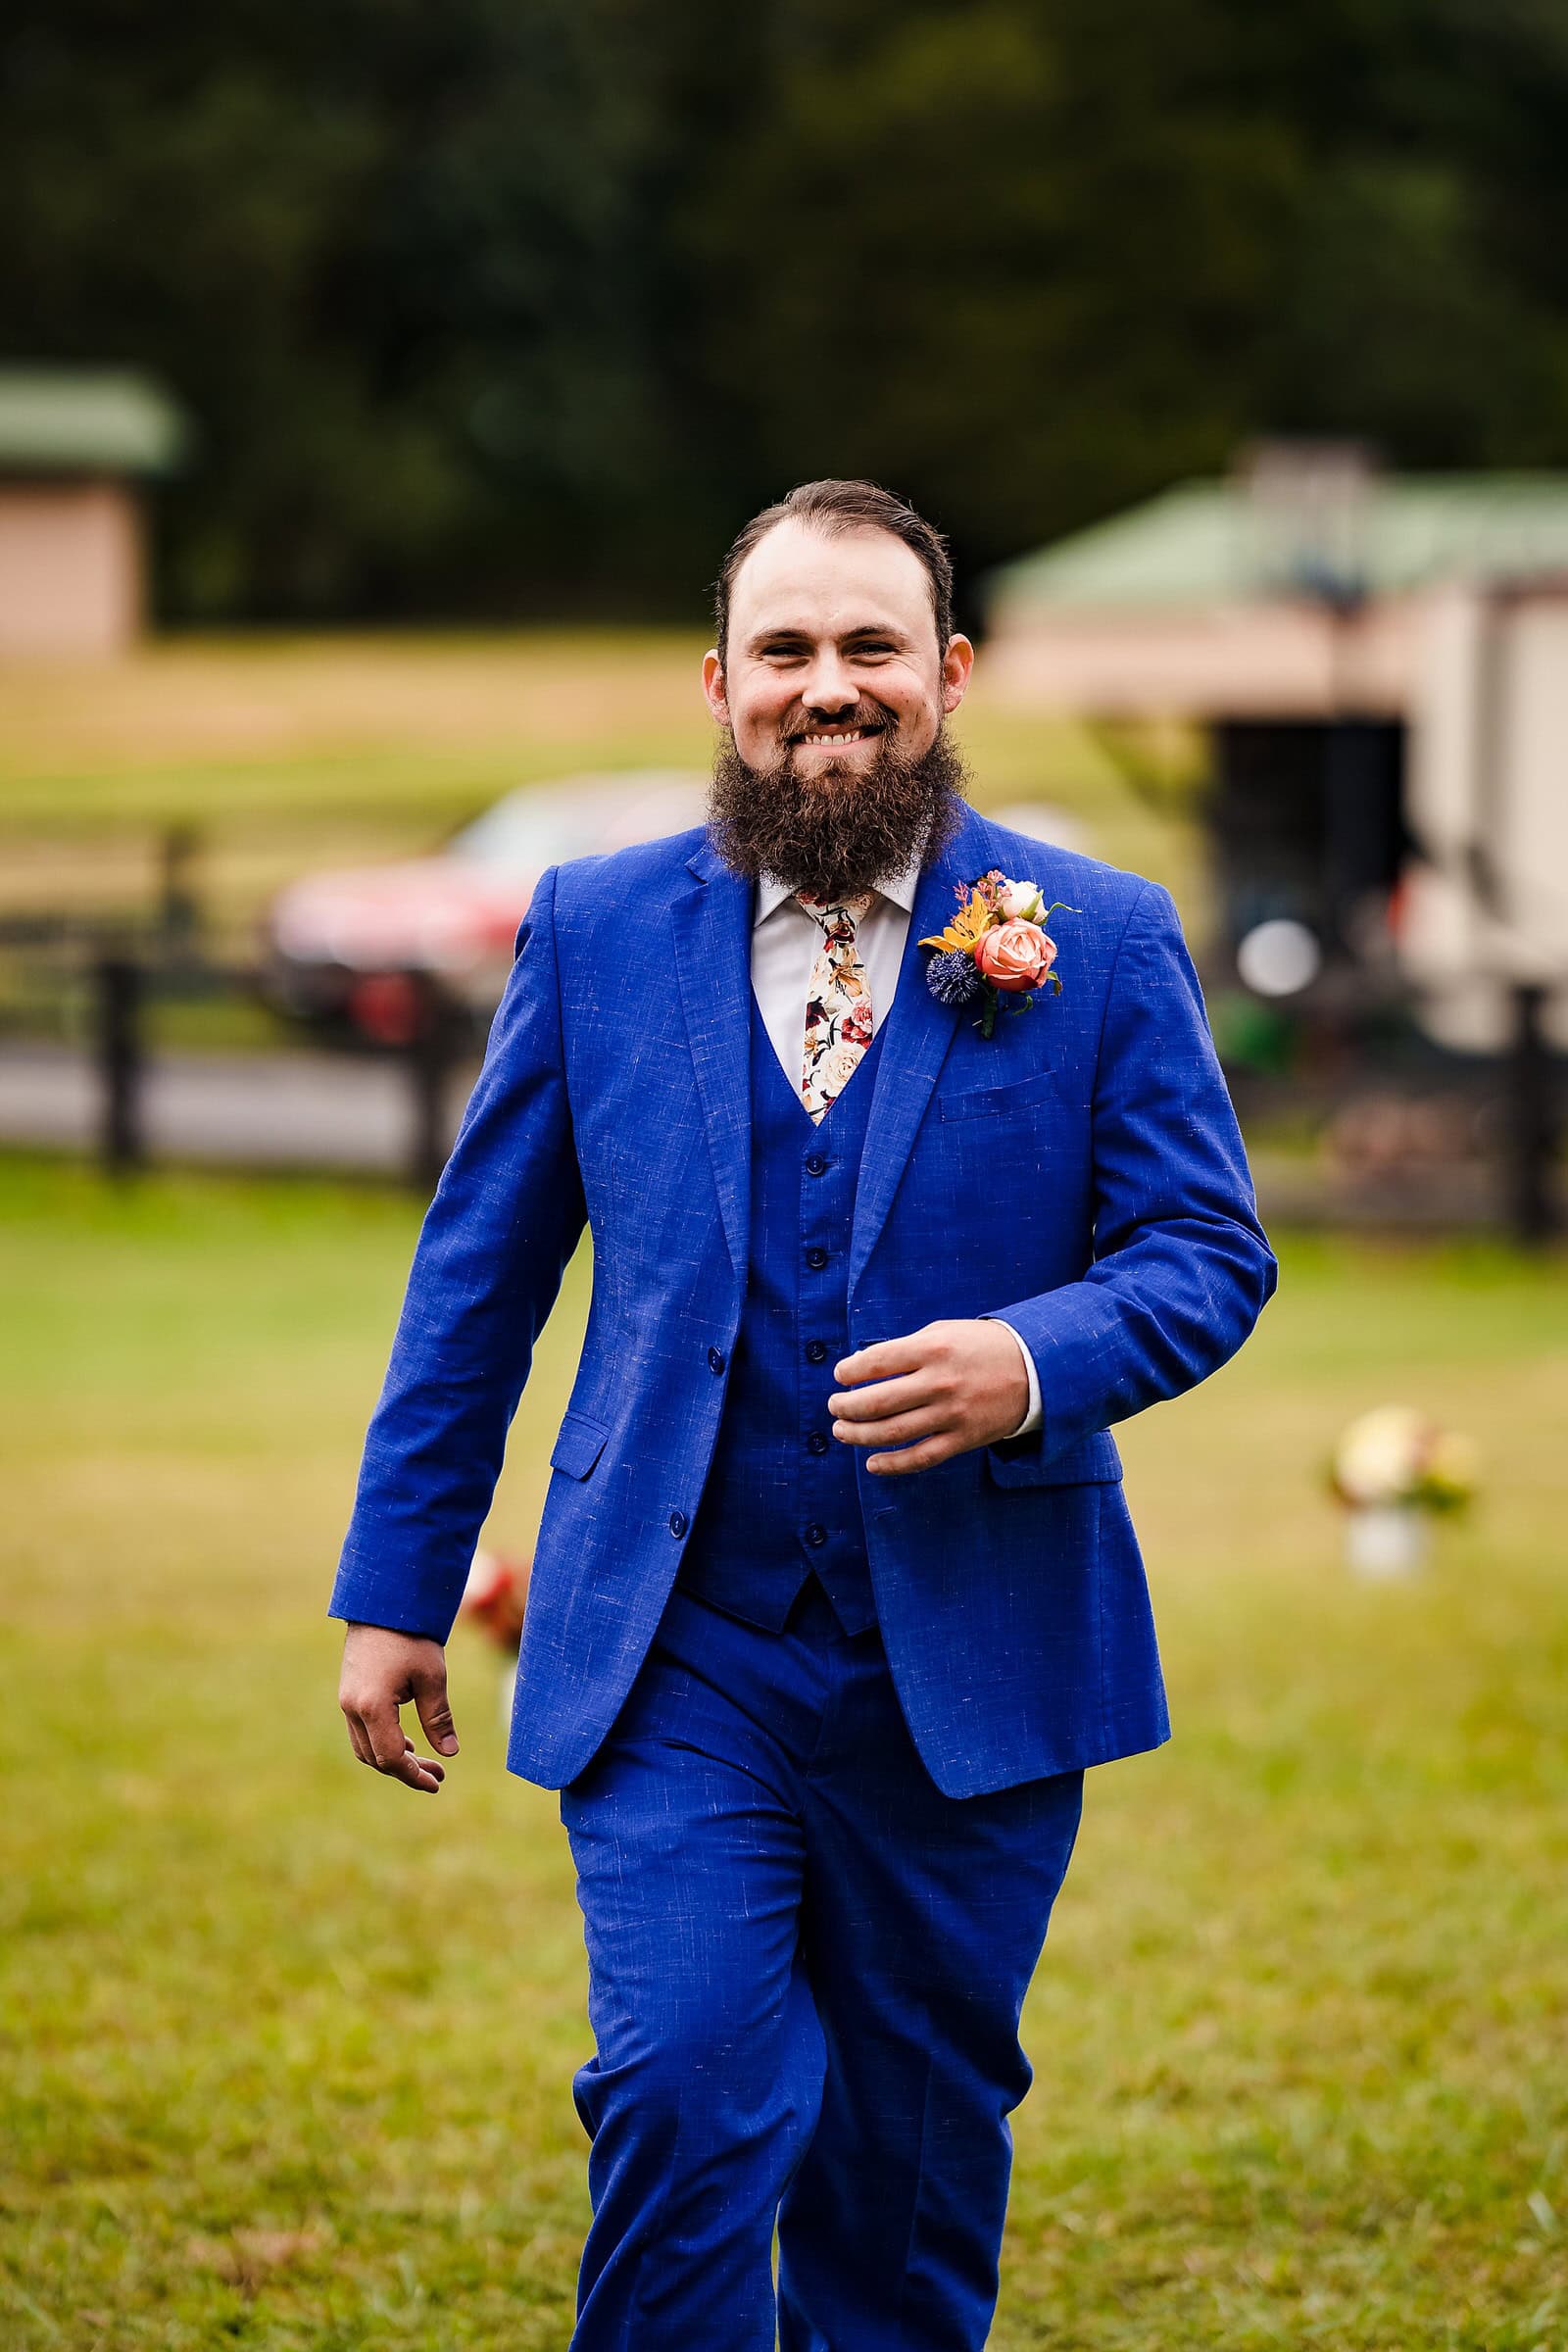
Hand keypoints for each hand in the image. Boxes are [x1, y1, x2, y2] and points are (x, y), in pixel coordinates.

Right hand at [339, 1622, 459, 1794]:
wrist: (381, 1602)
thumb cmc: (411, 1636)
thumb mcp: (432, 1677)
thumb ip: (438, 1718)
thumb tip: (449, 1754)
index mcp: (372, 1706)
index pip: (391, 1758)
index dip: (413, 1775)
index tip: (436, 1783)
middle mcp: (352, 1708)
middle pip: (376, 1758)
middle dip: (407, 1770)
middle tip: (438, 1776)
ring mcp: (347, 1701)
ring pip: (365, 1747)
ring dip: (393, 1759)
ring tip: (425, 1762)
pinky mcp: (349, 1693)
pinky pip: (362, 1731)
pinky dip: (383, 1742)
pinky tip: (407, 1741)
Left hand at [829, 1318, 1029, 1475]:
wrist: (1035, 1367)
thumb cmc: (980, 1346)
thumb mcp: (943, 1332)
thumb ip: (905, 1348)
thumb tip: (863, 1366)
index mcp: (932, 1349)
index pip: (876, 1362)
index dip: (849, 1371)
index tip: (840, 1376)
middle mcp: (940, 1382)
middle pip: (878, 1402)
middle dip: (846, 1407)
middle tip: (834, 1407)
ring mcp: (952, 1414)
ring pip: (893, 1433)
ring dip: (859, 1435)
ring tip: (842, 1431)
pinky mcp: (964, 1439)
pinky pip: (921, 1458)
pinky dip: (892, 1465)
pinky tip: (872, 1464)